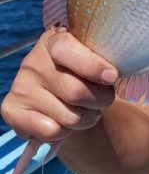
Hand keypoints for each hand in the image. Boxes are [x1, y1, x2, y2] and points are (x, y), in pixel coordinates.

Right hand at [1, 27, 117, 147]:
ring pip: (68, 116)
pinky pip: (51, 131)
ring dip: (86, 119)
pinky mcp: (11, 109)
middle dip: (100, 101)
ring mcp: (20, 85)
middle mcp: (33, 61)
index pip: (66, 49)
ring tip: (86, 110)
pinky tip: (63, 120)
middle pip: (75, 92)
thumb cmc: (87, 75)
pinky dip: (65, 132)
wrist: (64, 98)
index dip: (92, 65)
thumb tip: (112, 75)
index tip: (112, 77)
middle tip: (104, 100)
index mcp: (55, 40)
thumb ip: (104, 61)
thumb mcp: (97, 61)